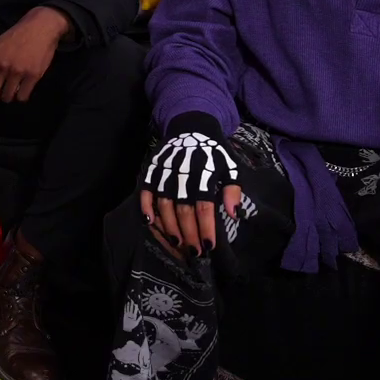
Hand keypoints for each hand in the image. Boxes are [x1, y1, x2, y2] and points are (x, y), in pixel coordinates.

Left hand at [0, 6, 65, 108]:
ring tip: (16, 85)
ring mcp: (16, 72)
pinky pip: (23, 97)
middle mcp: (0, 66)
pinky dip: (23, 95)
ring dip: (11, 95)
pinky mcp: (32, 76)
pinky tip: (25, 87)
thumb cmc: (16, 37)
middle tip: (3, 88)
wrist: (40, 27)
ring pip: (8, 98)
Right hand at [139, 131, 242, 255]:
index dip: (206, 227)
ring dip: (169, 228)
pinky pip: (145, 192)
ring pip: (164, 206)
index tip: (209, 246)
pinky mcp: (151, 170)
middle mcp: (182, 174)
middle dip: (189, 234)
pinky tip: (150, 223)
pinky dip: (146, 207)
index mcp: (204, 174)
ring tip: (177, 245)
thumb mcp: (230, 167)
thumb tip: (234, 214)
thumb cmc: (213, 153)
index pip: (204, 206)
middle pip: (183, 210)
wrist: (191, 126)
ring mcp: (164, 172)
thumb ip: (233, 190)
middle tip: (194, 252)